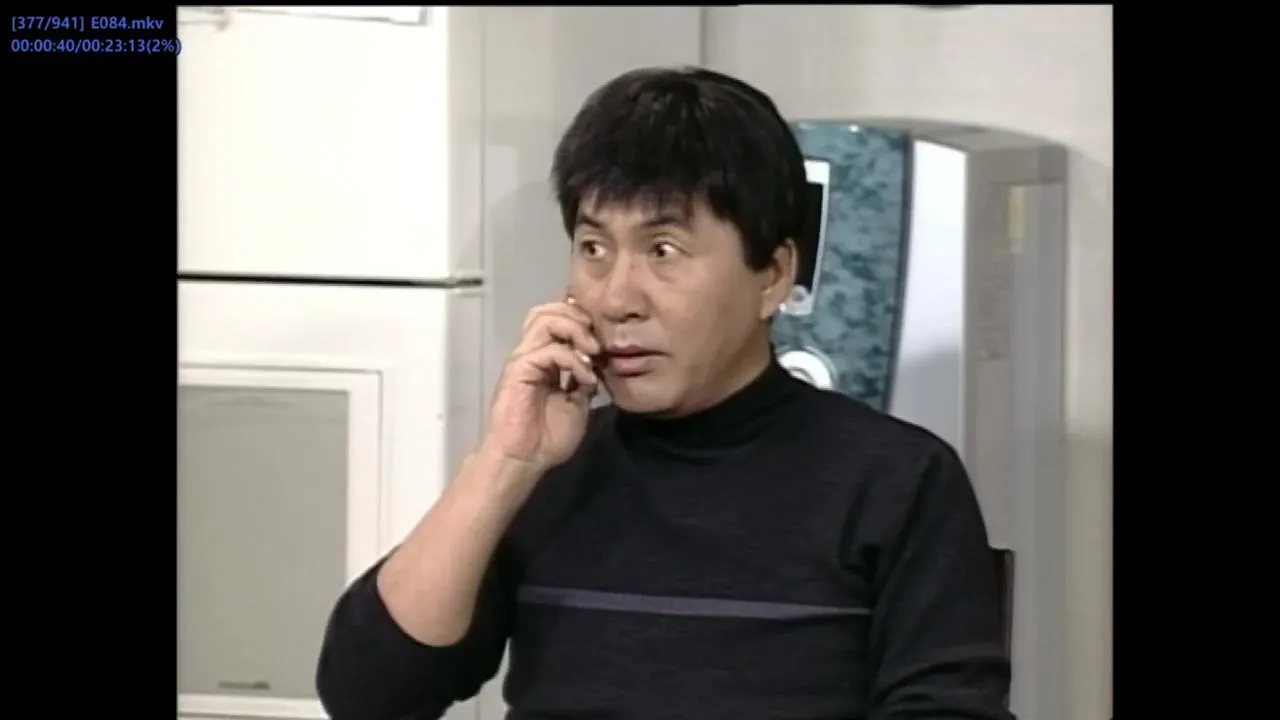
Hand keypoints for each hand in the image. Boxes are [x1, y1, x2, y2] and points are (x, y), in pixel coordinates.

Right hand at [482, 297, 600, 473]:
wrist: (524, 460)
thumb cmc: (547, 438)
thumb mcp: (578, 404)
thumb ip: (584, 379)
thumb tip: (597, 362)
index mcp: (545, 359)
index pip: (559, 320)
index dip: (582, 320)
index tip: (605, 339)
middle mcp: (532, 352)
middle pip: (549, 310)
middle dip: (579, 317)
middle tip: (599, 342)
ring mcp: (524, 359)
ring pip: (545, 319)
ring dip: (575, 330)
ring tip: (593, 352)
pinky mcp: (519, 369)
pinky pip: (548, 350)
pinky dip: (573, 360)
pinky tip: (586, 379)